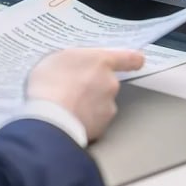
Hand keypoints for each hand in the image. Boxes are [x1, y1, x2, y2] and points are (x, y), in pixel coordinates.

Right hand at [26, 48, 144, 140]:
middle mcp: (110, 83)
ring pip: (101, 102)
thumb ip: (73, 59)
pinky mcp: (102, 127)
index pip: (128, 58)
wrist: (49, 118)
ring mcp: (108, 106)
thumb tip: (75, 63)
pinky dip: (86, 119)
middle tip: (72, 87)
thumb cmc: (49, 84)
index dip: (132, 59)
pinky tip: (69, 118)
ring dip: (89, 103)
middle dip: (94, 84)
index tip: (136, 60)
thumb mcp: (56, 58)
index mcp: (101, 62)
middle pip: (108, 81)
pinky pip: (95, 120)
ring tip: (66, 105)